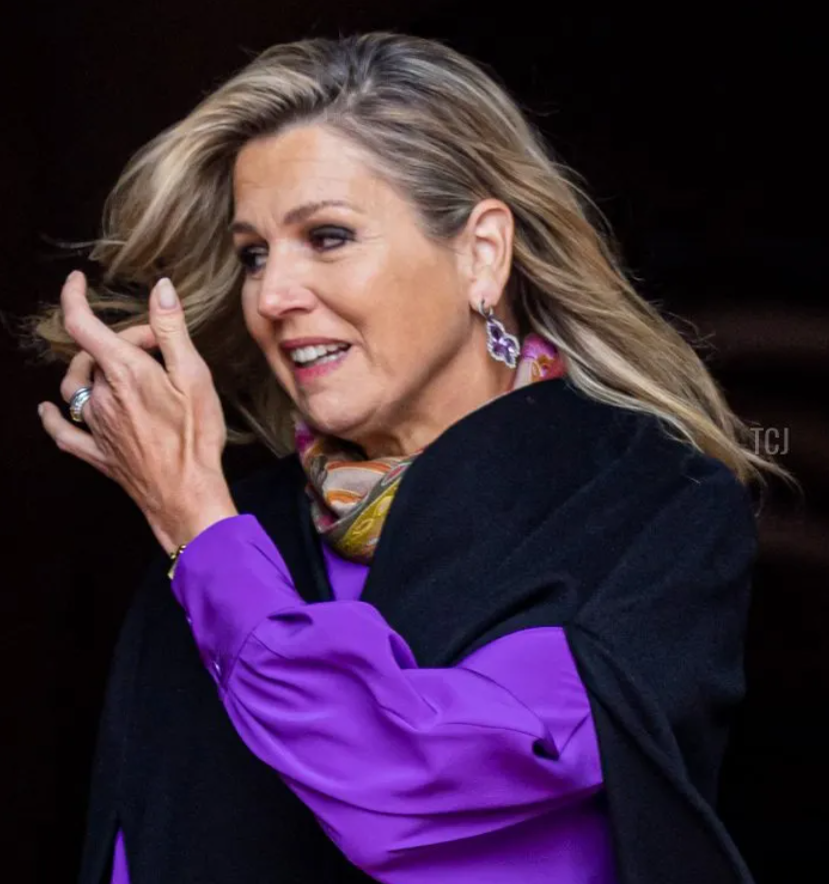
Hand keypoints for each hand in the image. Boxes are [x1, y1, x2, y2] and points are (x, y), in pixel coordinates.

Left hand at [38, 270, 238, 552]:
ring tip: (119, 369)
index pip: (83, 324)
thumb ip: (172, 330)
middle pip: (93, 354)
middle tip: (158, 350)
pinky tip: (47, 409)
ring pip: (77, 387)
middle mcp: (102, 397)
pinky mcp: (98, 453)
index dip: (74, 297)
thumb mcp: (194, 375)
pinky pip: (65, 433)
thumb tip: (160, 289)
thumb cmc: (196, 437)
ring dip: (91, 369)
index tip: (76, 280)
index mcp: (124, 373)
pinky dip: (53, 417)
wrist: (187, 493)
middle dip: (121, 341)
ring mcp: (96, 427)